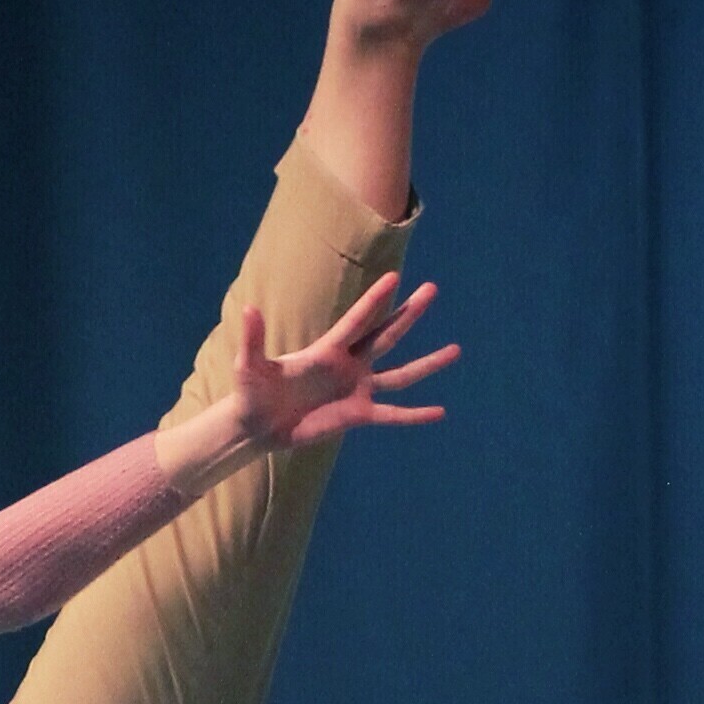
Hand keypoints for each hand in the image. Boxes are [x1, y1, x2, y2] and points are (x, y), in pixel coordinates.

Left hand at [178, 272, 456, 482]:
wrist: (257, 426)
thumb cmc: (251, 392)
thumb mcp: (249, 365)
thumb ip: (253, 339)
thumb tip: (248, 308)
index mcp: (326, 350)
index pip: (356, 320)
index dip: (374, 300)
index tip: (394, 277)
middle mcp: (348, 365)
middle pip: (386, 335)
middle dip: (410, 313)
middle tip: (432, 289)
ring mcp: (357, 389)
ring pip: (400, 375)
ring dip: (427, 364)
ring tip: (455, 350)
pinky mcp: (357, 415)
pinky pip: (393, 414)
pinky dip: (415, 415)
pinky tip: (440, 412)